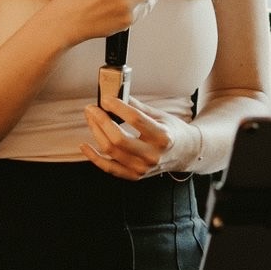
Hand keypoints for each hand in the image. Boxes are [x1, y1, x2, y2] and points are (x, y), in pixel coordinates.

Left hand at [80, 97, 201, 180]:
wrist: (185, 153)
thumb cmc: (172, 131)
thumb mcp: (159, 115)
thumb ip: (137, 106)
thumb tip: (116, 94)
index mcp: (163, 136)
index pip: (135, 120)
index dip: (118, 107)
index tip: (106, 99)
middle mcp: (153, 155)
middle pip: (118, 138)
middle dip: (100, 121)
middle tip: (92, 108)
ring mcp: (143, 168)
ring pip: (111, 151)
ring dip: (96, 132)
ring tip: (91, 119)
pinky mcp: (135, 176)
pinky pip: (109, 168)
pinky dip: (94, 157)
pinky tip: (85, 145)